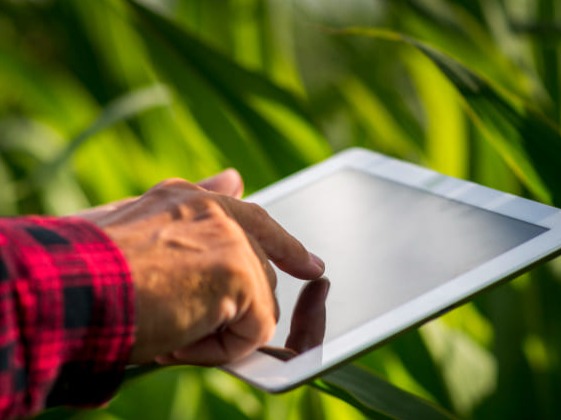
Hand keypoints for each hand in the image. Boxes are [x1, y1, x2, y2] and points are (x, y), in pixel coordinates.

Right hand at [80, 170, 324, 365]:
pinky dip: (220, 348)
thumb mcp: (133, 234)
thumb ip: (190, 207)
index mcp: (189, 200)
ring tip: (164, 325)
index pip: (253, 220)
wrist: (61, 288)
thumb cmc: (84, 270)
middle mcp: (215, 210)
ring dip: (216, 328)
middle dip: (231, 307)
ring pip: (255, 304)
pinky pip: (254, 329)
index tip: (311, 267)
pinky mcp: (237, 273)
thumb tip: (234, 177)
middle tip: (171, 321)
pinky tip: (177, 336)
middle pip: (257, 273)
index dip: (285, 247)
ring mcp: (229, 239)